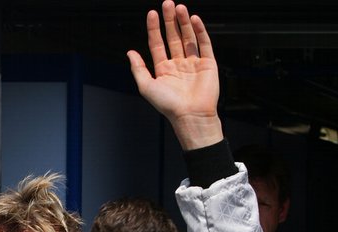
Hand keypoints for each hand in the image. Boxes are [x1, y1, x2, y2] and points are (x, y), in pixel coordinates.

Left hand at [127, 1, 222, 149]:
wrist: (190, 115)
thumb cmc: (168, 105)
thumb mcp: (146, 86)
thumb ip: (138, 68)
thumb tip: (129, 53)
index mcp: (163, 70)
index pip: (157, 44)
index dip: (154, 28)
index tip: (151, 13)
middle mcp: (178, 64)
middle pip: (173, 37)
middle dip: (170, 21)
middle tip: (167, 3)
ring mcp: (193, 63)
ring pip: (188, 37)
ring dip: (183, 22)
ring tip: (179, 7)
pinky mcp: (208, 64)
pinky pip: (204, 43)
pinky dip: (199, 31)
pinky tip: (193, 19)